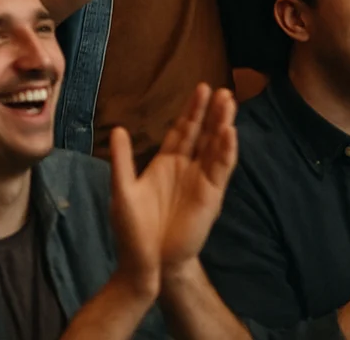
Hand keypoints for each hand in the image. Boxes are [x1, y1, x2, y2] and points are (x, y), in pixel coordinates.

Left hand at [109, 84, 237, 283]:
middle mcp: (186, 169)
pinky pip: (220, 169)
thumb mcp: (122, 188)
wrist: (146, 260)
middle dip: (212, 112)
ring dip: (223, 125)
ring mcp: (200, 181)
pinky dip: (227, 151)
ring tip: (230, 103)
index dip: (192, 110)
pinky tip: (231, 133)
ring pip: (215, 147)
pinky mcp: (210, 196)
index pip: (182, 130)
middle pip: (202, 134)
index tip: (201, 88)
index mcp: (165, 163)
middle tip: (223, 90)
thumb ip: (122, 159)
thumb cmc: (132, 228)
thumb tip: (119, 129)